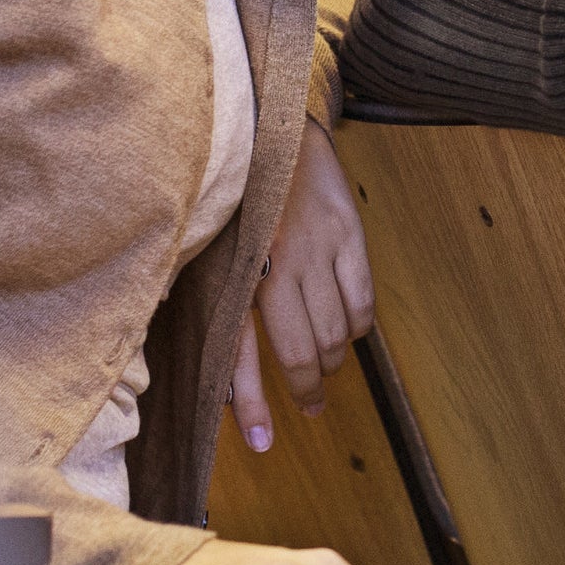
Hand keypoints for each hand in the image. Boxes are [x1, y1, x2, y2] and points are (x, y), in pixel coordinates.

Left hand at [233, 124, 373, 450]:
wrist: (271, 120)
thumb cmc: (230, 187)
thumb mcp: (203, 241)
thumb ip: (202, 294)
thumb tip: (201, 353)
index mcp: (235, 268)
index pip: (244, 352)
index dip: (252, 403)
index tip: (262, 444)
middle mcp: (279, 262)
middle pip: (302, 350)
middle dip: (307, 389)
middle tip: (310, 408)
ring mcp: (321, 247)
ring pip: (337, 330)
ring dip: (333, 361)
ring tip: (326, 371)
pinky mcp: (351, 232)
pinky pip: (363, 298)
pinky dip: (359, 326)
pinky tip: (350, 333)